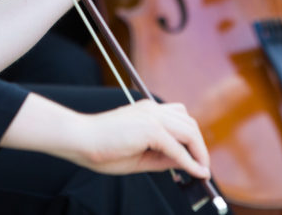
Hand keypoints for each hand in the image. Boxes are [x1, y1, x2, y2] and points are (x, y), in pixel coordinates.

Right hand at [70, 99, 210, 178]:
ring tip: (201, 169)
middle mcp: (152, 109)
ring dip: (199, 151)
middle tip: (201, 166)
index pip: (180, 119)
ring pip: (189, 131)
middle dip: (199, 145)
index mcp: (148, 111)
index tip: (197, 158)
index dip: (192, 138)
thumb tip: (186, 163)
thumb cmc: (103, 148)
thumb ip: (163, 157)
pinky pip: (177, 147)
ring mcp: (152, 117)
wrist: (80, 140)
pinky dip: (189, 161)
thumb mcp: (140, 156)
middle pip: (189, 123)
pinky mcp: (150, 129)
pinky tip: (196, 172)